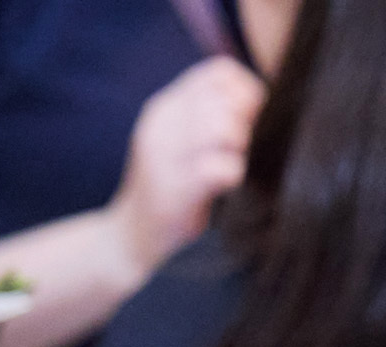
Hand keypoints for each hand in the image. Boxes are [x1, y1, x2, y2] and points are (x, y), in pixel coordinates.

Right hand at [110, 55, 265, 275]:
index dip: (245, 90)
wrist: (130, 235)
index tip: (247, 118)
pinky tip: (224, 184)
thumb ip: (206, 116)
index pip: (218, 72)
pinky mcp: (176, 189)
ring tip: (231, 161)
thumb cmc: (169, 188)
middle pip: (223, 100)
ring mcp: (166, 156)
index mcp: (164, 107)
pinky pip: (220, 168)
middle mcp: (161, 124)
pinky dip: (232, 174)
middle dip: (244, 122)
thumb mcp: (178, 140)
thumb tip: (255, 99)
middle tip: (239, 147)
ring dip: (238, 146)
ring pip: (221, 128)